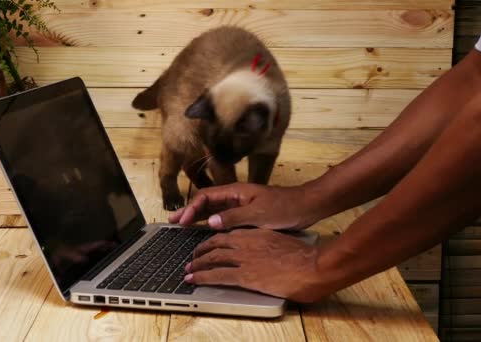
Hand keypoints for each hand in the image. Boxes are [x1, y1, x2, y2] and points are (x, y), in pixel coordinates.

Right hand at [169, 182, 322, 229]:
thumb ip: (233, 218)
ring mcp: (241, 204)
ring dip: (197, 216)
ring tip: (182, 224)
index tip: (181, 220)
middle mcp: (236, 196)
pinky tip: (206, 229)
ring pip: (213, 209)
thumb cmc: (286, 208)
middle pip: (206, 201)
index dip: (191, 208)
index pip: (205, 196)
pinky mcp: (247, 213)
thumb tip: (209, 221)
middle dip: (188, 210)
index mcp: (236, 191)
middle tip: (172, 221)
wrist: (307, 207)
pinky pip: (223, 216)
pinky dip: (211, 221)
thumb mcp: (258, 215)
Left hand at [183, 229, 327, 302]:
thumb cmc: (305, 257)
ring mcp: (244, 258)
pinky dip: (202, 276)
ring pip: (212, 258)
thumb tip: (263, 250)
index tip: (208, 245)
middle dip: (201, 251)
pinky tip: (194, 279)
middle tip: (194, 257)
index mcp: (255, 233)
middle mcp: (246, 242)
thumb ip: (267, 244)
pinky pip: (217, 275)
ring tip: (189, 269)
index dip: (214, 240)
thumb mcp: (282, 242)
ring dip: (197, 264)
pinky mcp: (245, 275)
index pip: (228, 233)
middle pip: (216, 243)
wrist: (314, 265)